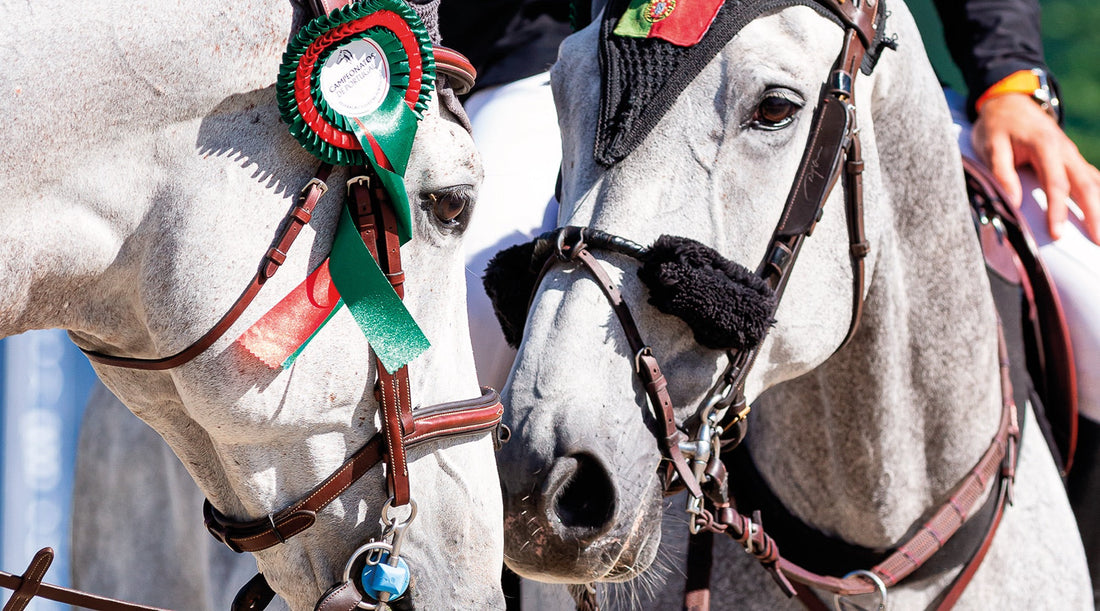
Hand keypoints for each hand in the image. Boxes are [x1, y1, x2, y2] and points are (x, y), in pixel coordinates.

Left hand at [971, 93, 1099, 242]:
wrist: (1009, 102)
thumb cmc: (998, 125)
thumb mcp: (991, 146)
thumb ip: (1002, 173)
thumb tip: (1013, 202)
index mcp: (1046, 146)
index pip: (1056, 184)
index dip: (1057, 211)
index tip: (1057, 235)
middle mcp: (1065, 150)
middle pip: (1085, 185)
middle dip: (1094, 214)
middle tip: (1098, 241)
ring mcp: (1071, 154)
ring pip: (1093, 181)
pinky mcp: (1071, 158)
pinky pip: (1091, 176)